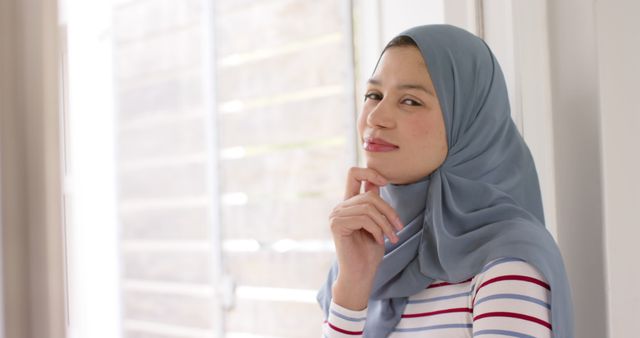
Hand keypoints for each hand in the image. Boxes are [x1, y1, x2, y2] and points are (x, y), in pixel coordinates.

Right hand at [328, 167, 402, 309]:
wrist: (361, 273)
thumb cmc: (370, 251)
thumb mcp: (377, 223)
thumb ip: (374, 204)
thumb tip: (379, 182)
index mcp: (349, 203)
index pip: (354, 174)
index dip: (370, 173)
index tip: (386, 182)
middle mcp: (340, 207)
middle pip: (369, 195)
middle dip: (388, 211)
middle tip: (398, 228)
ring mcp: (336, 215)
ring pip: (368, 207)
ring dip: (385, 224)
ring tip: (392, 237)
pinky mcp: (336, 224)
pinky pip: (363, 218)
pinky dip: (377, 230)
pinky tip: (380, 241)